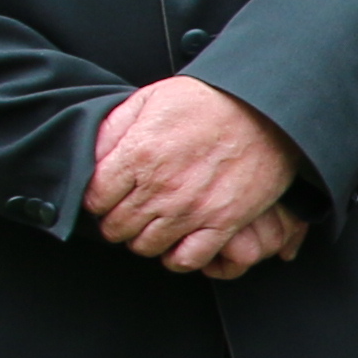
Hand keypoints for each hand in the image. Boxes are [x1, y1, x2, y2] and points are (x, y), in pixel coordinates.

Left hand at [88, 77, 302, 274]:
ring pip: (146, 246)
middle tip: (128, 212)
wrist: (264, 108)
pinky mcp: (223, 222)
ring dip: (144, 239)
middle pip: (117, 227)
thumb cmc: (207, 100)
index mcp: (138, 154)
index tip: (107, 197)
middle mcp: (161, 187)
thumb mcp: (150, 98)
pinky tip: (177, 243)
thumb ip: (114, 127)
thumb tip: (92, 155)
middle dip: (116, 221)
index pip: (95, 198)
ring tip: (152, 226)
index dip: (96, 199)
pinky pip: (188, 259)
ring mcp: (192, 209)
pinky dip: (177, 258)